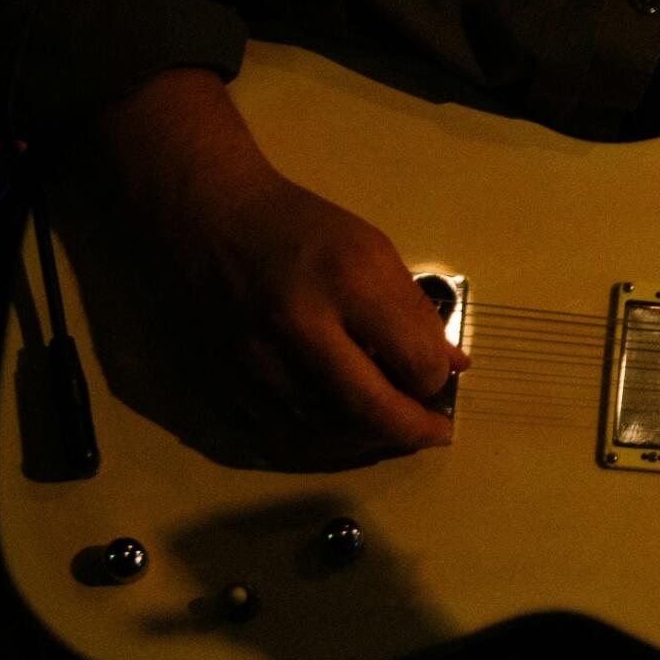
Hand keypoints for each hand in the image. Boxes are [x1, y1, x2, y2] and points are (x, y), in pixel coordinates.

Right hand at [90, 68, 465, 459]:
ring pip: (326, 433)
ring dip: (370, 442)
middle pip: (370, 409)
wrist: (207, 215)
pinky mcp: (225, 379)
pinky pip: (284, 435)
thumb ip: (414, 311)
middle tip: (434, 431)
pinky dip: (325, 445)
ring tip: (393, 431)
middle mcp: (299, 324)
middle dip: (413, 429)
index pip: (415, 360)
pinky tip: (348, 434)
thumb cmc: (300, 228)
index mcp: (347, 281)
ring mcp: (256, 358)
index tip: (439, 375)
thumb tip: (452, 365)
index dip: (436, 378)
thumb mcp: (373, 251)